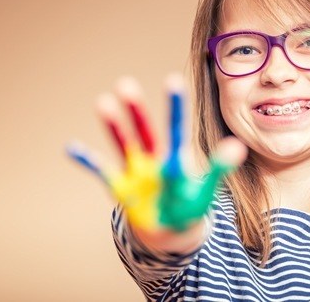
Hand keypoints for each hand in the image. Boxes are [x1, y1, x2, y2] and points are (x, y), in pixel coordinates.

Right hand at [66, 74, 246, 231]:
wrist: (170, 230)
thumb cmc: (189, 205)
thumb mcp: (205, 189)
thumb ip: (218, 168)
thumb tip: (238, 146)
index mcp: (176, 158)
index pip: (176, 130)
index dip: (174, 108)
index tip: (173, 79)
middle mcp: (154, 158)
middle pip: (145, 132)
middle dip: (136, 111)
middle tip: (125, 84)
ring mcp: (136, 171)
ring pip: (123, 145)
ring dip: (113, 127)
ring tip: (103, 102)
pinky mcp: (121, 187)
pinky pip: (102, 172)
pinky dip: (88, 161)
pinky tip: (71, 146)